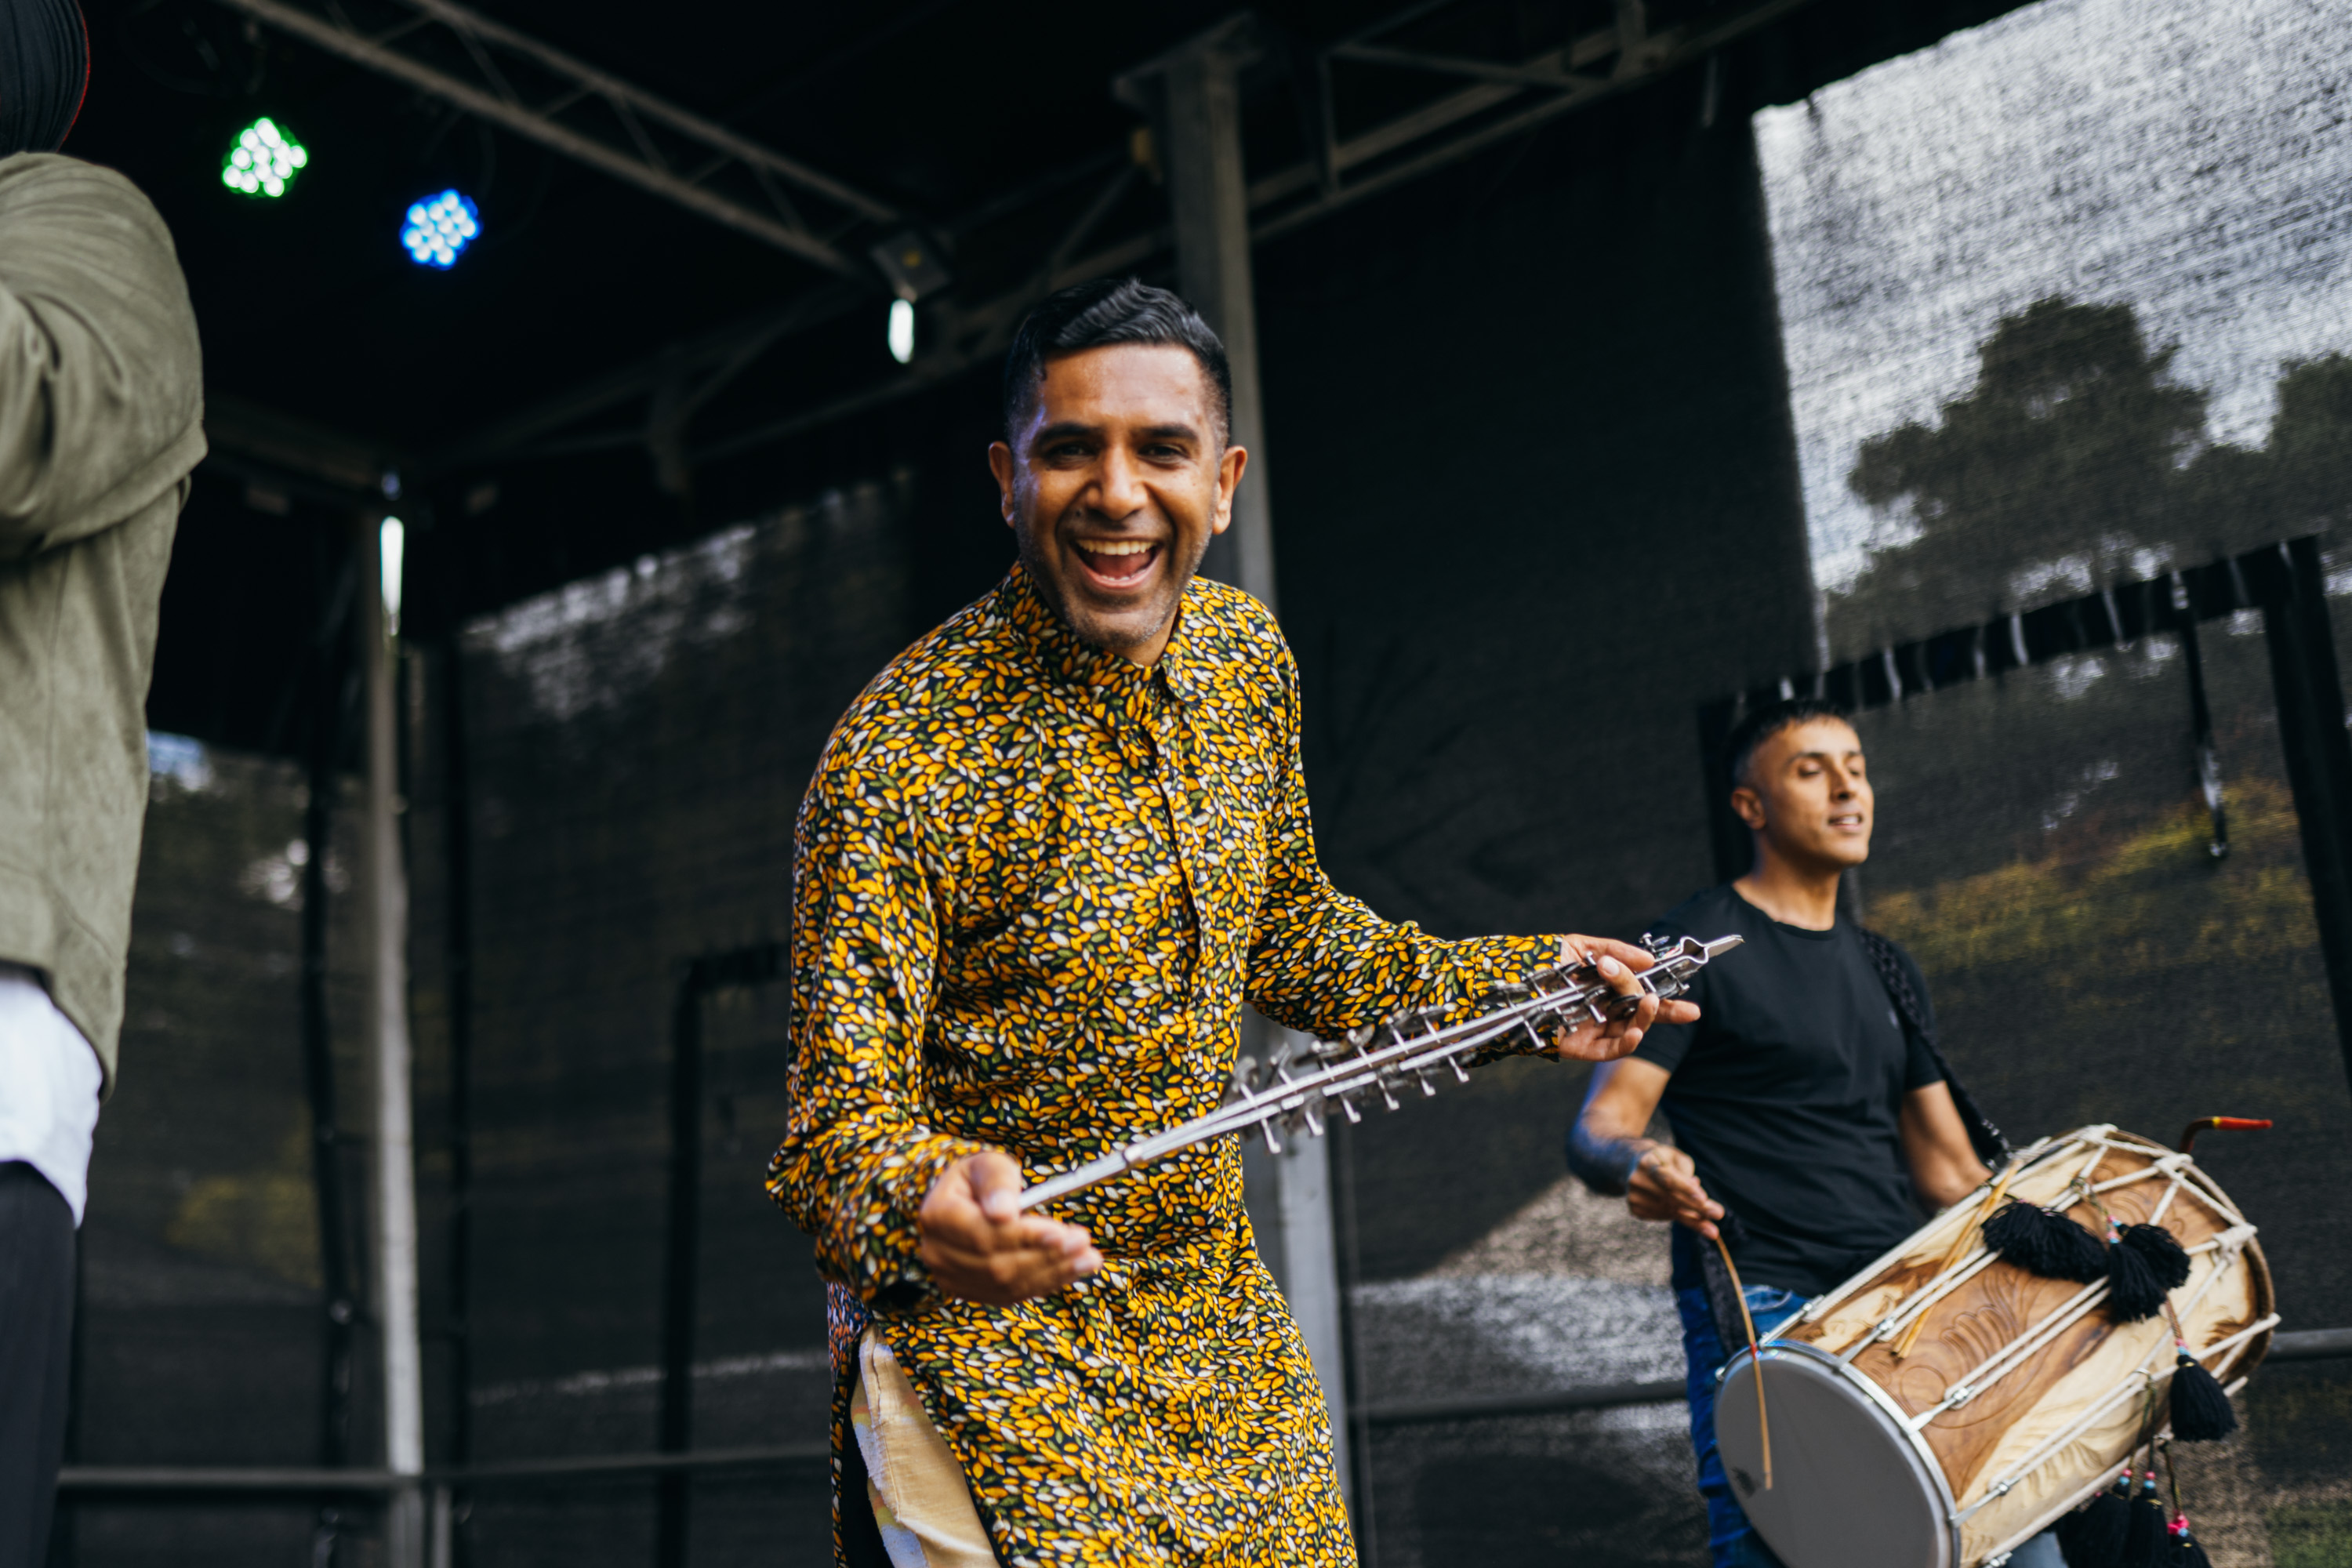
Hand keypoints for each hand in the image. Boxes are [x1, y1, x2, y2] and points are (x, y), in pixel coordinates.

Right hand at [918, 1150, 1102, 1305]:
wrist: (966, 1201)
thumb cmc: (982, 1178)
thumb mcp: (990, 1165)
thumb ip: (999, 1183)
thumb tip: (1004, 1212)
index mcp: (937, 1216)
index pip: (984, 1234)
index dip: (1024, 1237)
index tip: (1061, 1233)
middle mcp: (938, 1253)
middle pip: (998, 1264)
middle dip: (1047, 1256)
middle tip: (1085, 1244)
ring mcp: (953, 1278)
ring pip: (1008, 1284)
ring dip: (1053, 1273)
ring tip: (1089, 1259)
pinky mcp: (972, 1292)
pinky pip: (1012, 1293)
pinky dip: (1046, 1282)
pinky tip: (1073, 1270)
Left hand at [1549, 936, 1701, 1062]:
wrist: (1506, 982)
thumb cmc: (1540, 963)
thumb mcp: (1579, 947)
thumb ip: (1615, 951)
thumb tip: (1650, 959)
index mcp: (1606, 987)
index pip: (1642, 991)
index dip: (1666, 992)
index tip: (1688, 992)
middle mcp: (1604, 1009)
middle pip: (1642, 1013)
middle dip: (1666, 1010)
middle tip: (1684, 1008)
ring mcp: (1595, 1029)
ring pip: (1632, 1028)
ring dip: (1645, 1017)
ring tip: (1649, 1002)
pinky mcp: (1582, 1047)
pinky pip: (1611, 1049)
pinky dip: (1627, 1042)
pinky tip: (1637, 1032)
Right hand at [1624, 1142, 1724, 1239]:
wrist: (1629, 1164)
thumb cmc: (1660, 1159)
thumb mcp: (1674, 1157)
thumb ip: (1687, 1173)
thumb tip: (1698, 1196)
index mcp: (1646, 1161)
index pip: (1667, 1177)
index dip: (1685, 1188)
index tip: (1703, 1198)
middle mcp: (1637, 1180)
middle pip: (1671, 1198)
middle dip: (1698, 1208)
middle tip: (1719, 1215)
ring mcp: (1633, 1197)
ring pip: (1670, 1212)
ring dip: (1693, 1219)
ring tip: (1711, 1228)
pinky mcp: (1635, 1209)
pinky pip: (1664, 1217)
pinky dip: (1678, 1216)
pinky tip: (1682, 1210)